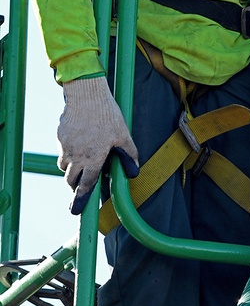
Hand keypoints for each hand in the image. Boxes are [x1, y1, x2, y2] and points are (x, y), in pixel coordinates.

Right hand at [57, 76, 139, 213]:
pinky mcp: (60, 137)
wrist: (86, 94)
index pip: (86, 185)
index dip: (82, 199)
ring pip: (64, 167)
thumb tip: (133, 173)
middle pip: (71, 180)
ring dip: (71, 170)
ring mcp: (66, 146)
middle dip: (75, 186)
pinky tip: (79, 143)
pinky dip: (68, 153)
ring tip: (83, 162)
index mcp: (93, 158)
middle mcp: (77, 156)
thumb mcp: (124, 136)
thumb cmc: (107, 115)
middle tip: (81, 185)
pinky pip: (62, 151)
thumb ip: (128, 156)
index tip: (76, 210)